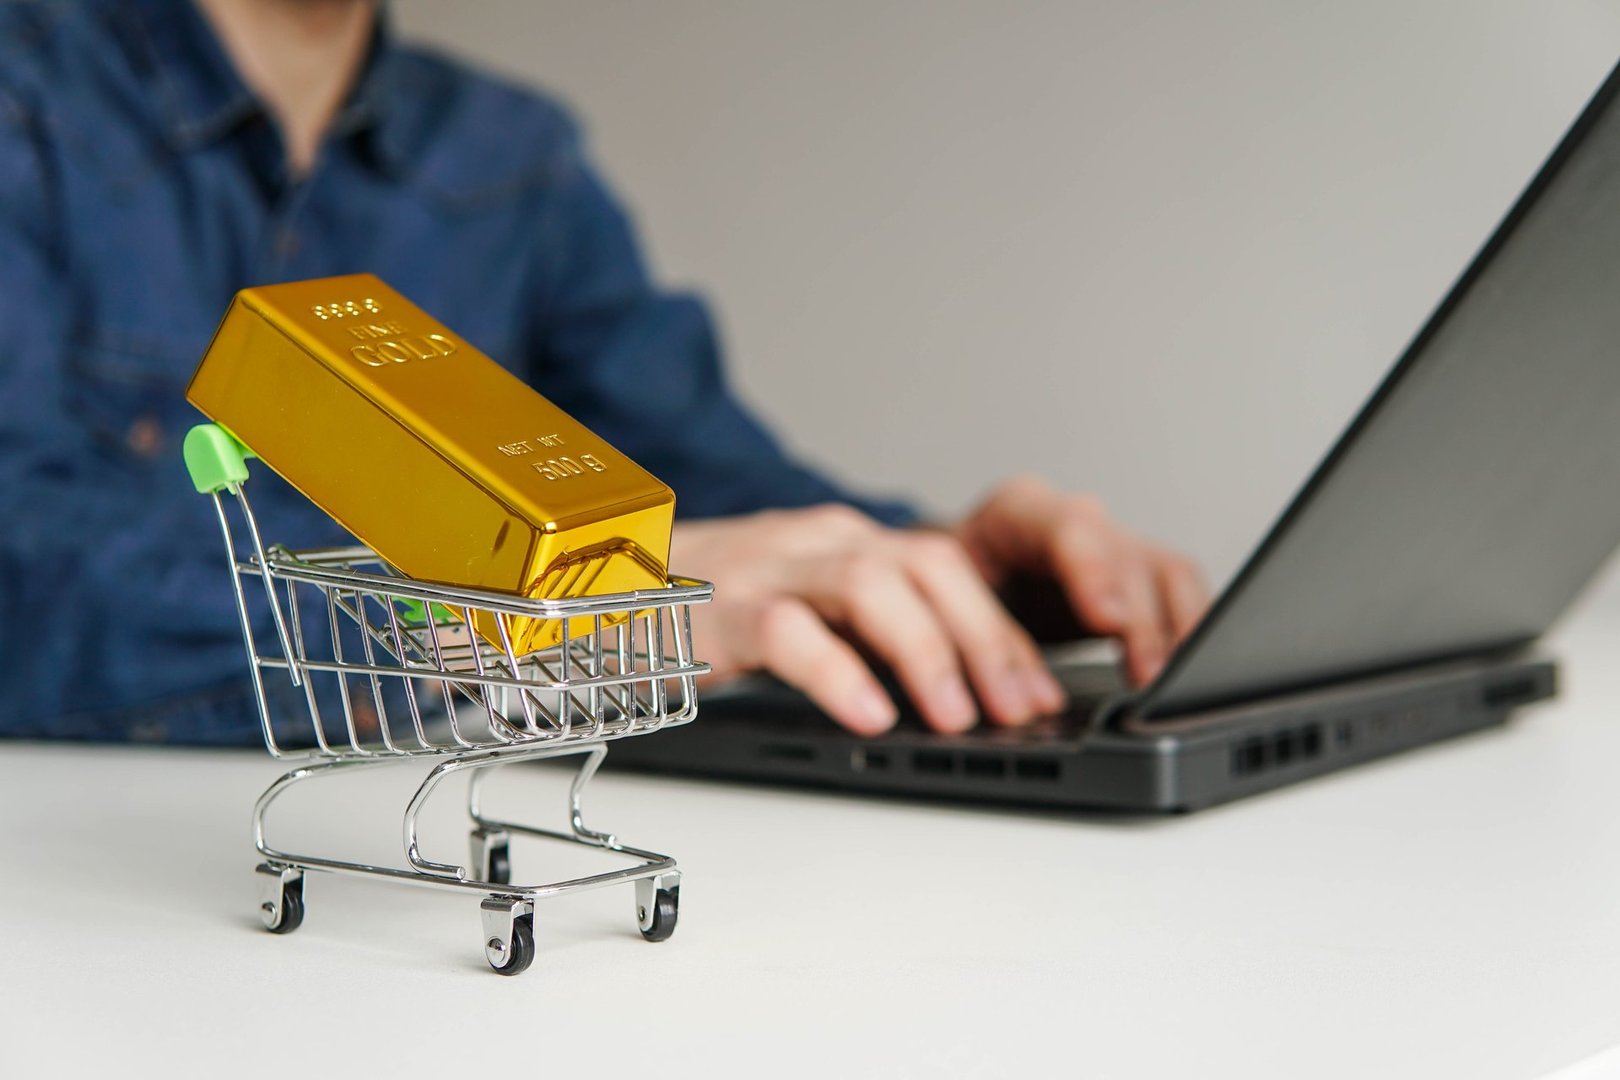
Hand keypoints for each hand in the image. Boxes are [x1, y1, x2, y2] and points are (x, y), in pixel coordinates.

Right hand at [670, 505, 1065, 734]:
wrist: (602, 582)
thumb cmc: (713, 605)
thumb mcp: (808, 608)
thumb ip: (871, 635)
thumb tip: (958, 695)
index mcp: (848, 541)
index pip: (950, 569)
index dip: (1003, 630)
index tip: (1041, 691)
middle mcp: (818, 541)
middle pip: (928, 566)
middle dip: (987, 639)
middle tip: (1020, 708)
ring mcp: (768, 565)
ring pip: (871, 584)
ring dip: (927, 651)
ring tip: (956, 717)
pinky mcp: (720, 606)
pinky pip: (789, 630)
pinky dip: (837, 672)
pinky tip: (868, 716)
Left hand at [952, 475, 1209, 685]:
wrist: (961, 581)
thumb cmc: (950, 589)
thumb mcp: (944, 600)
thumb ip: (975, 627)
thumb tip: (996, 683)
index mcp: (1017, 512)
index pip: (1066, 526)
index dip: (1093, 572)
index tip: (1108, 620)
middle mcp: (1076, 521)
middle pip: (1127, 558)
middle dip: (1144, 622)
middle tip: (1151, 677)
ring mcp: (1114, 546)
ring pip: (1167, 576)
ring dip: (1178, 633)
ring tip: (1175, 688)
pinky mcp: (1141, 579)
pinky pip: (1183, 597)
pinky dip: (1191, 637)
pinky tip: (1189, 676)